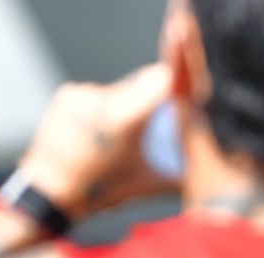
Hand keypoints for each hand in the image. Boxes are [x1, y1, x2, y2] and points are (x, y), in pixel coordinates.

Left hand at [17, 64, 177, 218]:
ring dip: (132, 106)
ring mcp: (82, 94)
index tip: (188, 60)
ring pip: (125, 91)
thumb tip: (215, 166)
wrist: (48, 192)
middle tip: (155, 127)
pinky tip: (103, 131)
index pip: (163, 80)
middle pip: (146, 85)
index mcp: (123, 120)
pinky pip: (103, 94)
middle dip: (157, 100)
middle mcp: (101, 99)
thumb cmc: (101, 191)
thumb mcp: (149, 182)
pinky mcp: (69, 94)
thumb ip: (186, 170)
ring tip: (122, 136)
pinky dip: (110, 108)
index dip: (181, 71)